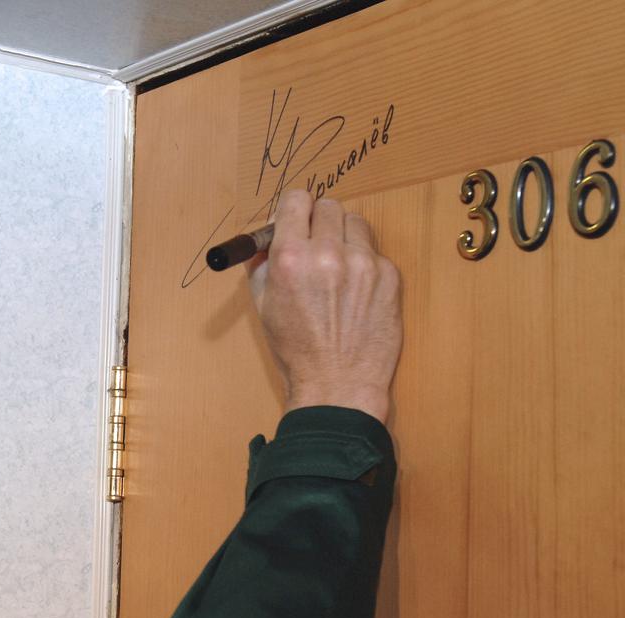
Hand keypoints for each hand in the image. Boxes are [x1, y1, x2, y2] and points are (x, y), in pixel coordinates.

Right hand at [248, 190, 402, 422]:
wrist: (337, 383)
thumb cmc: (297, 351)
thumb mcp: (263, 306)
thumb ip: (261, 265)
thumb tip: (264, 240)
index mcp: (291, 258)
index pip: (296, 200)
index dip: (294, 209)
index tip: (296, 217)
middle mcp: (328, 253)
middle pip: (328, 205)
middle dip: (318, 221)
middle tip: (316, 243)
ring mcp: (363, 263)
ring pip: (355, 223)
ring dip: (344, 237)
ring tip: (337, 267)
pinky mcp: (389, 275)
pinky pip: (374, 252)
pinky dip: (364, 264)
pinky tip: (355, 291)